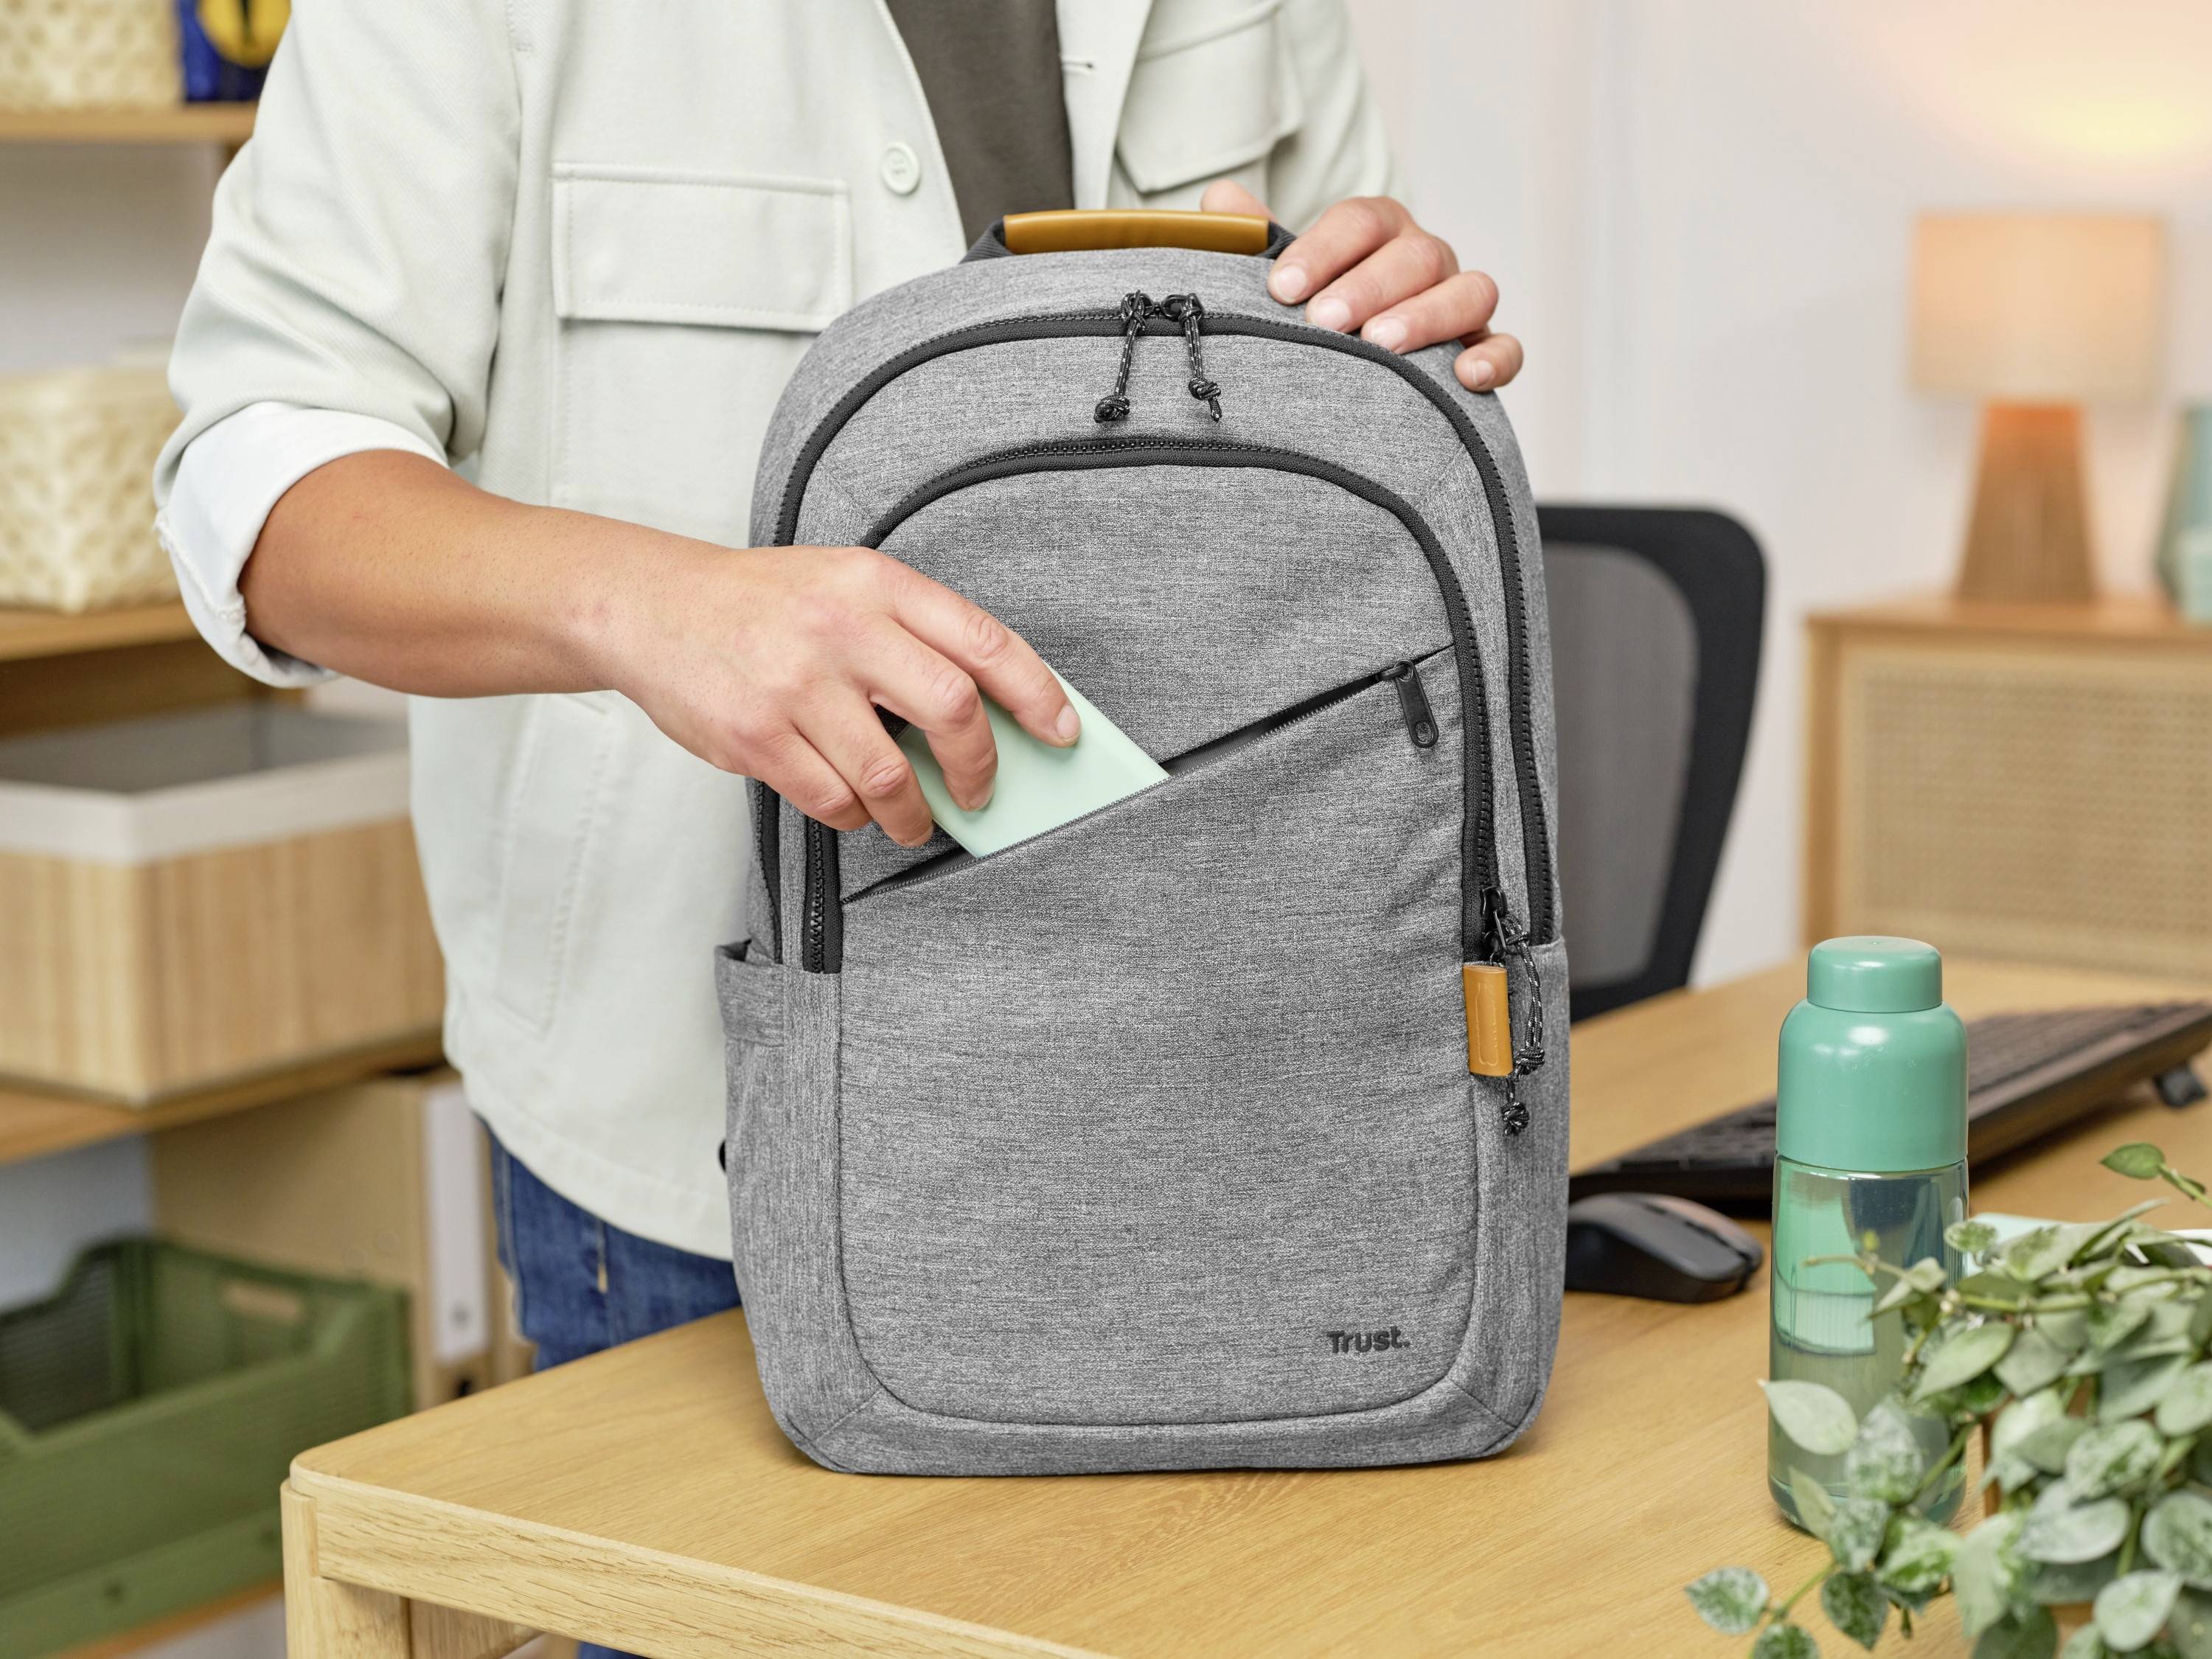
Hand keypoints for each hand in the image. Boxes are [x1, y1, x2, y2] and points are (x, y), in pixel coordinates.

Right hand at [599, 542, 1076, 847]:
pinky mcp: (757, 735)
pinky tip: (853, 806)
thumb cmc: (762, 603)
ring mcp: (796, 683)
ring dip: (914, 812)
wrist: (651, 606)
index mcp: (876, 582)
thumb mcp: (844, 584)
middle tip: (980, 792)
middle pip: (953, 710)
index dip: (1037, 695)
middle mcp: (841, 627)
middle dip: (981, 767)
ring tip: (914, 819)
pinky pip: (832, 799)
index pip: (984, 641)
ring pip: (892, 774)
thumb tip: (988, 713)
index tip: (1061, 733)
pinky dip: (854, 815)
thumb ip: (911, 635)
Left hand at [1201, 182, 1521, 393]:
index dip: (1323, 250)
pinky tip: (1463, 378)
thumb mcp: (1281, 277)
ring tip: (1380, 345)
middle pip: (1417, 255)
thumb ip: (1254, 241)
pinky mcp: (1484, 350)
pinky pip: (1506, 347)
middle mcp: (1425, 261)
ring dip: (1427, 316)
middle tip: (1325, 321)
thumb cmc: (1313, 315)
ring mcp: (1460, 304)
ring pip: (1470, 291)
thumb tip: (1219, 201)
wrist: (1347, 372)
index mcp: (1378, 233)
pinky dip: (1493, 358)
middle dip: (1370, 286)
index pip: (1361, 222)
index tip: (1281, 288)